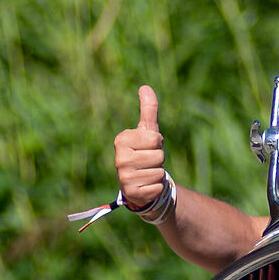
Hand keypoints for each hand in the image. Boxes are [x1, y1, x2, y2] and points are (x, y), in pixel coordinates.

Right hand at [114, 85, 166, 211]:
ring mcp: (124, 177)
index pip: (155, 139)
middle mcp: (119, 158)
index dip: (157, 143)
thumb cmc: (144, 152)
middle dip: (158, 160)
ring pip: (159, 172)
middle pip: (158, 156)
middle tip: (148, 162)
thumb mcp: (147, 131)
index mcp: (121, 140)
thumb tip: (145, 87)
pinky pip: (157, 187)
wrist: (140, 182)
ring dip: (157, 173)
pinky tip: (146, 185)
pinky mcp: (132, 193)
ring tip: (146, 173)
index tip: (148, 147)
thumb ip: (148, 109)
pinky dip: (156, 187)